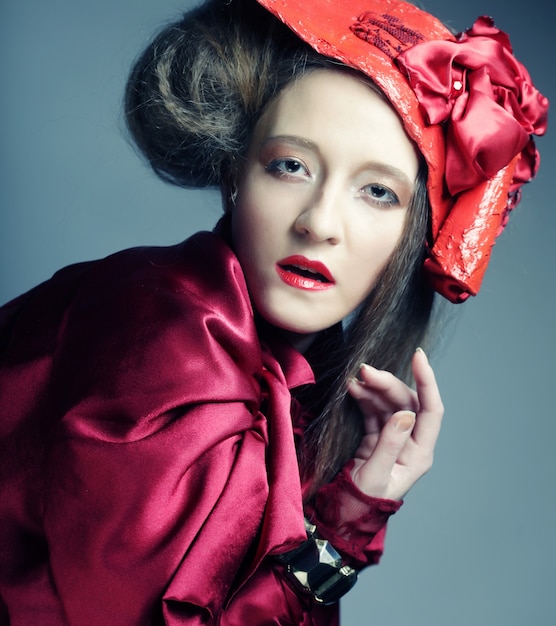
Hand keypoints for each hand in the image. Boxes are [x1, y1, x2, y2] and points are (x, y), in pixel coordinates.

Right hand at [346, 348, 443, 500]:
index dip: (427, 381)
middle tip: (364, 371)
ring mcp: (394, 438)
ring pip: (389, 403)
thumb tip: (405, 413)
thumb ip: (390, 444)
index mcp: (419, 454)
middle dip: (388, 383)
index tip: (417, 357)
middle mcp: (410, 443)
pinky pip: (374, 410)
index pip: (431, 410)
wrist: (343, 513)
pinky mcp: (376, 436)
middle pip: (406, 402)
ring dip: (373, 388)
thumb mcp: (375, 475)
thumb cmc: (361, 502)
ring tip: (354, 380)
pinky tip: (353, 389)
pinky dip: (364, 398)